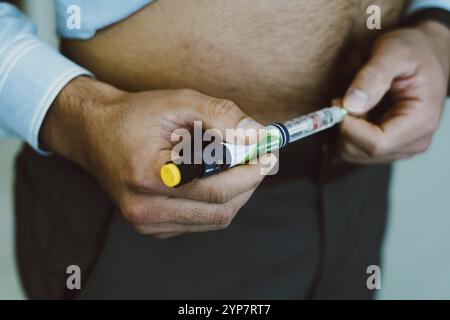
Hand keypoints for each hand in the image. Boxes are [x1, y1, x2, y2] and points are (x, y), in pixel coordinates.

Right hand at [41, 77, 274, 237]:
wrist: (94, 133)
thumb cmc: (133, 116)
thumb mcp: (177, 102)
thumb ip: (220, 116)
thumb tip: (258, 135)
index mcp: (147, 176)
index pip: (214, 188)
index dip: (249, 172)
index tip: (268, 153)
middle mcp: (144, 209)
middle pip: (220, 208)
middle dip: (249, 182)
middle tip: (262, 158)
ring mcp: (148, 224)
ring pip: (215, 219)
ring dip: (237, 193)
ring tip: (239, 164)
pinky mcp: (153, 229)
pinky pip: (201, 221)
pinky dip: (218, 201)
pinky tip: (215, 177)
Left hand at [339, 21, 449, 162]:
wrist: (427, 54)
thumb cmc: (414, 50)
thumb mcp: (393, 51)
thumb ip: (372, 76)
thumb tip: (351, 104)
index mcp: (421, 122)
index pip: (376, 144)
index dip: (349, 127)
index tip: (338, 101)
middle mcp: (413, 142)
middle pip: (359, 152)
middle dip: (344, 125)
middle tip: (344, 97)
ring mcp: (399, 148)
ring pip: (352, 153)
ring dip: (344, 128)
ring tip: (355, 101)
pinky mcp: (387, 147)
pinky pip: (352, 149)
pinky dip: (347, 131)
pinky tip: (357, 111)